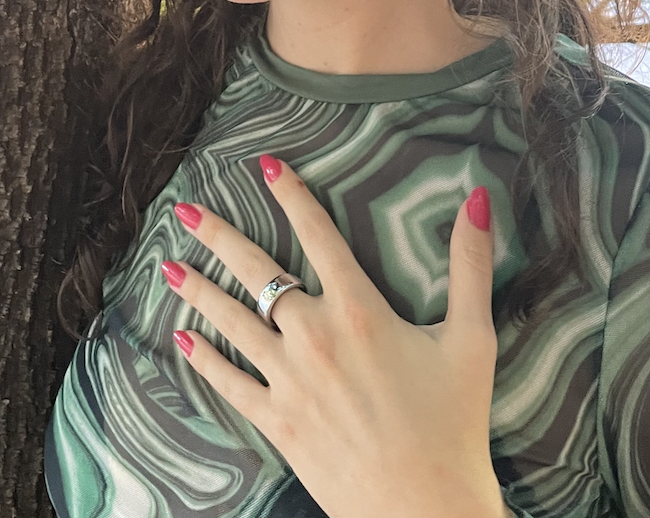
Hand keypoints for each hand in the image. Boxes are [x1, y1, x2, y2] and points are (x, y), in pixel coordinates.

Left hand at [160, 155, 506, 517]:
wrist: (428, 509)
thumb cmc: (455, 424)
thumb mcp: (473, 338)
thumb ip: (470, 264)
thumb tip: (480, 199)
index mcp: (359, 309)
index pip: (318, 235)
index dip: (291, 195)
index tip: (265, 166)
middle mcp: (315, 337)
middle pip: (256, 272)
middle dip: (218, 236)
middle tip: (186, 211)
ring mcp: (291, 381)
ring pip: (232, 322)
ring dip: (198, 290)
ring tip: (169, 265)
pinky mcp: (278, 422)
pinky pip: (230, 383)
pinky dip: (204, 359)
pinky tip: (183, 339)